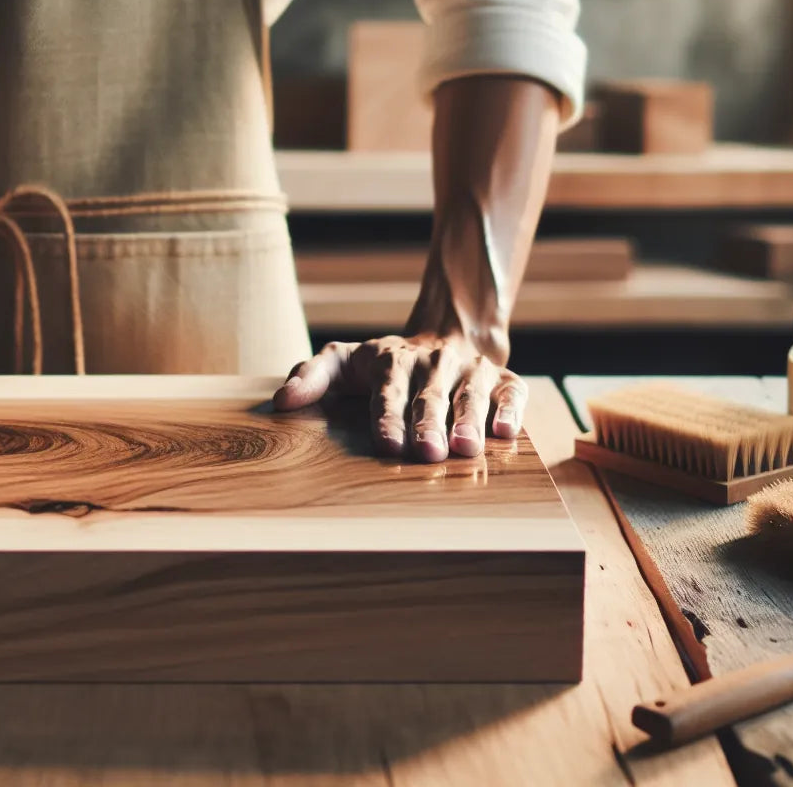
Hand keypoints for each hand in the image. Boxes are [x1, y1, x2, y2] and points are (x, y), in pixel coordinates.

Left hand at [273, 334, 527, 461]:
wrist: (447, 337)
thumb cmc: (385, 366)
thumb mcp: (344, 362)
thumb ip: (311, 377)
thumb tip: (281, 401)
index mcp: (392, 360)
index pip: (388, 391)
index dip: (388, 419)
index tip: (387, 446)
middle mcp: (435, 362)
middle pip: (429, 398)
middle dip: (428, 426)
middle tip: (427, 455)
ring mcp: (472, 370)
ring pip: (470, 397)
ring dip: (468, 422)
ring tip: (465, 449)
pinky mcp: (505, 381)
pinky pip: (511, 395)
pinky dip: (509, 412)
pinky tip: (504, 433)